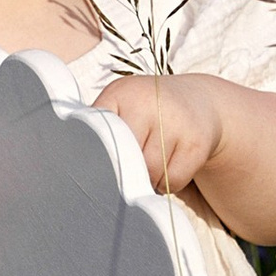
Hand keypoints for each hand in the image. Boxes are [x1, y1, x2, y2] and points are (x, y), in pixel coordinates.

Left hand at [92, 66, 228, 200]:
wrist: (198, 101)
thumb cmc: (148, 112)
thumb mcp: (121, 107)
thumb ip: (100, 130)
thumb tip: (77, 169)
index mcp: (121, 92)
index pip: (98, 131)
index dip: (96, 154)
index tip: (92, 169)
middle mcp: (148, 101)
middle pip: (123, 157)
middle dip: (124, 169)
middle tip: (128, 166)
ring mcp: (175, 121)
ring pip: (148, 172)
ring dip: (147, 178)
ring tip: (151, 162)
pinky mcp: (196, 143)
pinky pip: (172, 181)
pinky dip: (168, 183)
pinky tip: (170, 165)